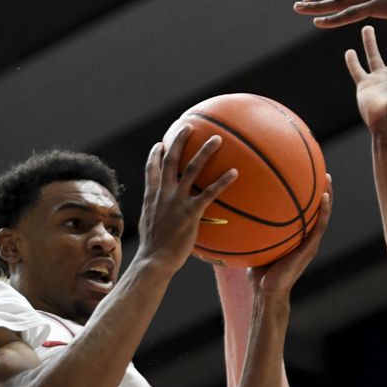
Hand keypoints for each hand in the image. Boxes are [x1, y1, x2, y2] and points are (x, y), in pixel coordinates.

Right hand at [137, 124, 236, 271]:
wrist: (155, 261)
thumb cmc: (155, 250)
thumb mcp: (151, 227)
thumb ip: (159, 216)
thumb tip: (166, 219)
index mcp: (152, 197)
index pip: (152, 170)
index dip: (155, 155)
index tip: (161, 144)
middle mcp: (163, 194)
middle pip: (170, 160)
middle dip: (179, 141)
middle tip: (189, 126)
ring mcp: (176, 202)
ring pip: (191, 169)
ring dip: (204, 152)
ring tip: (217, 139)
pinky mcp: (190, 213)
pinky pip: (209, 193)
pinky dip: (222, 181)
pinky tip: (235, 173)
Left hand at [248, 175, 331, 296]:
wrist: (266, 291)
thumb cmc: (258, 271)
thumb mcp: (254, 243)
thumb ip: (250, 229)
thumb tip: (233, 211)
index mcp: (294, 236)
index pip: (301, 212)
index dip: (303, 195)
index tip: (301, 176)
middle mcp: (304, 237)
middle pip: (314, 209)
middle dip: (318, 190)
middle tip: (319, 169)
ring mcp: (310, 243)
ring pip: (322, 215)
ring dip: (327, 196)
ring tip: (327, 177)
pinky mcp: (310, 248)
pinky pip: (320, 227)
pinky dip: (324, 211)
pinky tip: (324, 197)